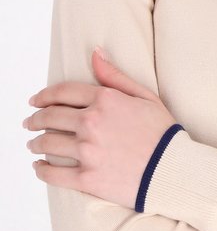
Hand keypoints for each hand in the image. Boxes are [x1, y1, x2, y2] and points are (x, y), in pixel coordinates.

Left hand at [23, 47, 177, 209]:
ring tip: (32, 144)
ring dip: (35, 143)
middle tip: (29, 123)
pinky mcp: (87, 178)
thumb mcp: (144, 96)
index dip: (44, 96)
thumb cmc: (162, 132)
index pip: (63, 93)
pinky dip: (41, 170)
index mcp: (105, 100)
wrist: (173, 169)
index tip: (35, 101)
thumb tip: (95, 53)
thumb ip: (115, 75)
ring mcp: (87, 151)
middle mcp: (91, 123)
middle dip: (35, 119)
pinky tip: (39, 167)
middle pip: (50, 117)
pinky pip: (53, 173)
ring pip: (47, 144)